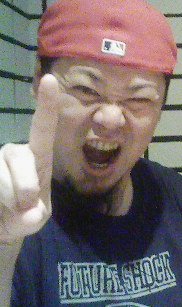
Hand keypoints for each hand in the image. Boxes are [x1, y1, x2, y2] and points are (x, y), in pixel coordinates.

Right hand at [0, 74, 58, 245]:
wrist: (1, 226)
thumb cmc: (24, 215)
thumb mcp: (35, 219)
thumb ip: (36, 216)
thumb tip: (31, 213)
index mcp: (37, 157)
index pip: (43, 128)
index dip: (46, 105)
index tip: (51, 80)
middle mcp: (13, 152)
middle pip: (18, 159)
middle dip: (24, 188)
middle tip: (26, 207)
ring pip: (0, 175)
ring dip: (6, 200)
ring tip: (8, 210)